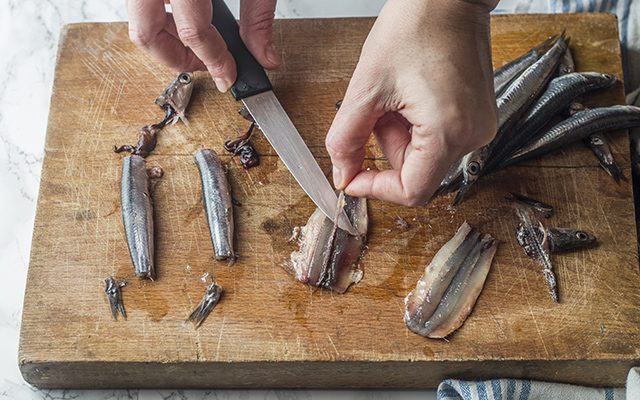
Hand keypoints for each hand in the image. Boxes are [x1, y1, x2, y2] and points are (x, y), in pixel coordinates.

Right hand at [126, 0, 279, 91]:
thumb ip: (258, 16)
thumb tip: (265, 57)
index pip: (193, 32)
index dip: (214, 61)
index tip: (228, 75)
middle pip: (145, 33)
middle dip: (174, 59)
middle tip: (203, 65)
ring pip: (136, 19)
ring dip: (163, 38)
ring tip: (196, 40)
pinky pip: (139, 4)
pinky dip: (158, 17)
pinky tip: (184, 16)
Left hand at [325, 0, 498, 205]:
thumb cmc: (415, 26)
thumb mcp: (366, 88)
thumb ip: (346, 139)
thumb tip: (343, 174)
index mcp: (450, 132)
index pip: (412, 191)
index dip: (376, 189)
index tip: (352, 178)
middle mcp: (473, 135)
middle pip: (416, 172)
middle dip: (386, 146)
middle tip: (376, 109)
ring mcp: (479, 126)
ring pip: (424, 155)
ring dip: (399, 134)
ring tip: (396, 94)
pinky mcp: (477, 116)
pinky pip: (438, 139)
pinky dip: (414, 126)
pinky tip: (410, 94)